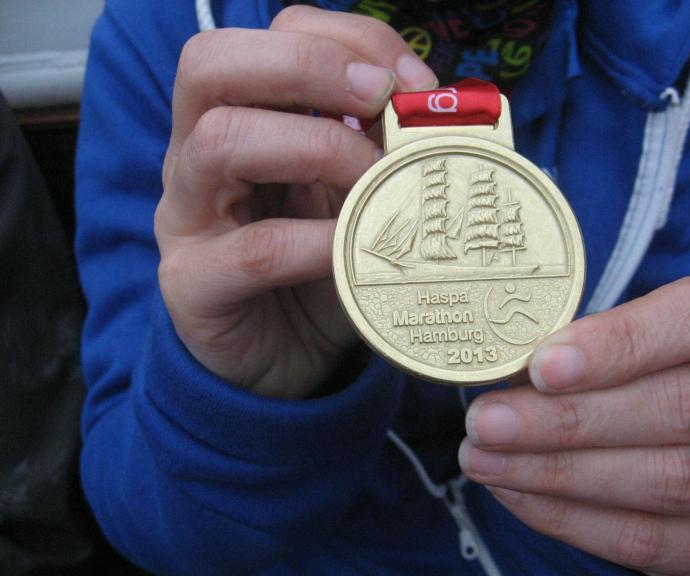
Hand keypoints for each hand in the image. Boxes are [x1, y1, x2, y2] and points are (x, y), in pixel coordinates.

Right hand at [155, 7, 436, 397]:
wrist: (279, 359)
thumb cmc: (318, 270)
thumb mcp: (352, 195)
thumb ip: (376, 148)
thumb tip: (438, 109)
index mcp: (241, 119)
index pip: (270, 36)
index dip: (346, 39)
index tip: (410, 82)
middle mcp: (197, 157)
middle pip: (212, 64)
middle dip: (310, 67)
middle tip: (378, 101)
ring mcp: (187, 220)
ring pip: (219, 141)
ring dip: (316, 148)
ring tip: (371, 180)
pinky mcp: (193, 286)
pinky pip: (252, 250)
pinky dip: (317, 241)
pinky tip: (355, 248)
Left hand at [458, 277, 689, 575]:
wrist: (655, 442)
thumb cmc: (617, 375)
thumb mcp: (600, 342)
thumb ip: (562, 346)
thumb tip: (493, 363)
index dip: (621, 342)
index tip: (543, 364)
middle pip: (679, 407)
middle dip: (568, 419)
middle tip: (487, 422)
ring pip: (665, 479)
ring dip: (558, 472)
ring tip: (484, 459)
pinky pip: (647, 539)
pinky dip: (570, 518)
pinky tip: (513, 493)